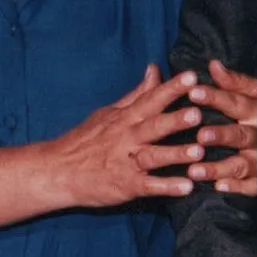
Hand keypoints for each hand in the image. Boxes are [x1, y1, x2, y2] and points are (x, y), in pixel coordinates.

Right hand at [49, 65, 205, 206]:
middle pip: (153, 126)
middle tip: (197, 112)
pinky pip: (148, 186)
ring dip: (175, 154)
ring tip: (199, 152)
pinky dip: (167, 187)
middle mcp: (127, 138)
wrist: (57, 171)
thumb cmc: (86, 140)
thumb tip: (154, 69)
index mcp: (125, 118)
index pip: (151, 99)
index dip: (171, 88)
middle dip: (175, 119)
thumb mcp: (110, 112)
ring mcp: (126, 162)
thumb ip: (137, 93)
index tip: (192, 76)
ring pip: (153, 156)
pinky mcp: (125, 186)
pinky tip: (186, 188)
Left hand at [187, 59, 256, 195]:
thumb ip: (235, 82)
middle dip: (220, 135)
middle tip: (200, 135)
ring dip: (218, 168)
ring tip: (194, 170)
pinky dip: (236, 187)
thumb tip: (213, 64)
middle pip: (239, 135)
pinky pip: (251, 187)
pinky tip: (218, 188)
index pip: (236, 102)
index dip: (215, 97)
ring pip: (240, 164)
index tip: (193, 92)